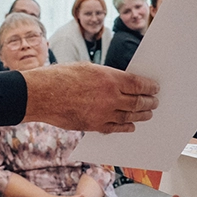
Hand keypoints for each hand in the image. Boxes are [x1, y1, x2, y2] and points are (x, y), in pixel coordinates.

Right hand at [21, 63, 157, 133]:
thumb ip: (107, 77)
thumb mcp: (88, 68)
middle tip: (155, 102)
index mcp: (109, 79)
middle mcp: (109, 97)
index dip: (149, 87)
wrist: (42, 94)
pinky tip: (131, 126)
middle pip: (137, 102)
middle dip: (149, 102)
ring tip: (148, 114)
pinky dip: (125, 127)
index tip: (155, 88)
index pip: (138, 84)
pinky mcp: (93, 125)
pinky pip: (114, 128)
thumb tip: (121, 84)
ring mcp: (102, 113)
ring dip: (141, 116)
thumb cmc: (61, 77)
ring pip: (128, 117)